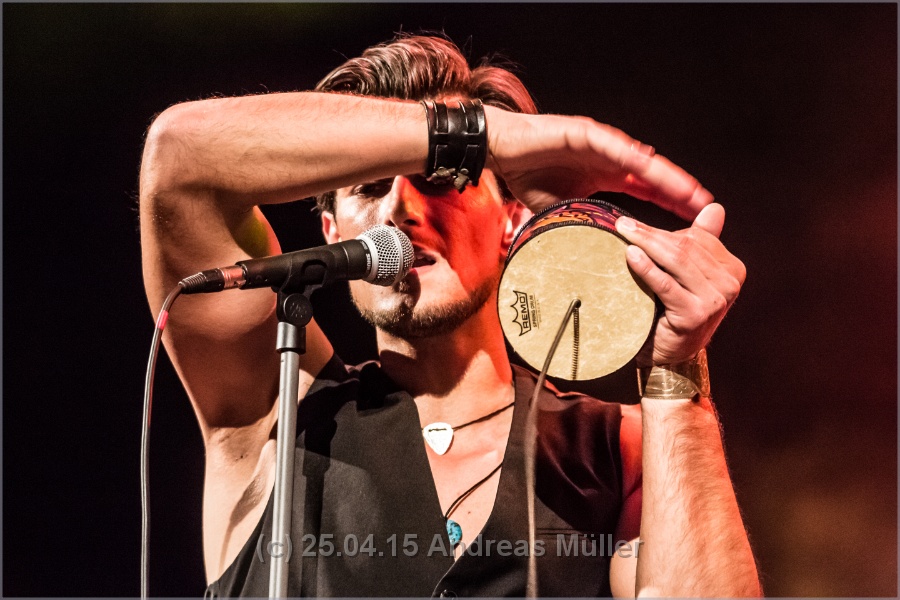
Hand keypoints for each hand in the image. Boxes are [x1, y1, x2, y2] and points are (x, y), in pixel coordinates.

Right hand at [484, 108, 712, 219]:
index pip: (647, 191)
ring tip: (688, 190)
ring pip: (640, 161)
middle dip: (679, 191)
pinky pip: (611, 145)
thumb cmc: (526, 175)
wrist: (500, 149)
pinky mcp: (583, 132)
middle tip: (706, 208)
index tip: (694, 221)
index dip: (671, 204)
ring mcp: (600, 144)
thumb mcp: (558, 211)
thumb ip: (577, 225)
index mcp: (607, 175)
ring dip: (664, 175)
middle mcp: (610, 158)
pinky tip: (650, 165)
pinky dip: (631, 155)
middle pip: (653, 176)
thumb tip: (585, 257)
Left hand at [614, 203, 745, 365]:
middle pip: (685, 248)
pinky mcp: (695, 315)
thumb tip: (715, 208)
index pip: (696, 238)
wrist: (670, 356)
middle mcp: (730, 284)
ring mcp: (715, 300)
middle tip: (622, 224)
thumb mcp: (690, 275)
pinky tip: (631, 255)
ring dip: (646, 244)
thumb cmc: (675, 311)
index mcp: (733, 269)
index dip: (662, 231)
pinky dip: (647, 268)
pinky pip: (666, 284)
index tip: (633, 224)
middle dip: (650, 234)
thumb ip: (702, 242)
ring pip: (676, 261)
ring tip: (623, 234)